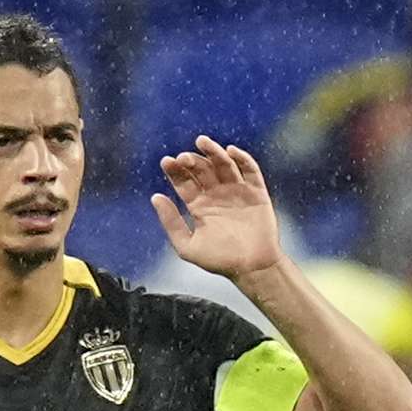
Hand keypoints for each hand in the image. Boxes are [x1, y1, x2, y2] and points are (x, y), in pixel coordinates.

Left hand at [151, 135, 282, 281]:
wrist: (252, 268)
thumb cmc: (219, 260)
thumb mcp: (187, 246)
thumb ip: (171, 222)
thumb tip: (155, 197)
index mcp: (199, 205)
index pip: (183, 182)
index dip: (175, 170)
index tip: (167, 161)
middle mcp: (216, 195)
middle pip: (202, 170)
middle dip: (192, 161)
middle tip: (184, 158)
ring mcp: (237, 192)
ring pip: (223, 165)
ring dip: (213, 152)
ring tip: (202, 142)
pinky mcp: (256, 193)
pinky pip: (250, 171)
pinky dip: (242, 159)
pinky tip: (231, 151)